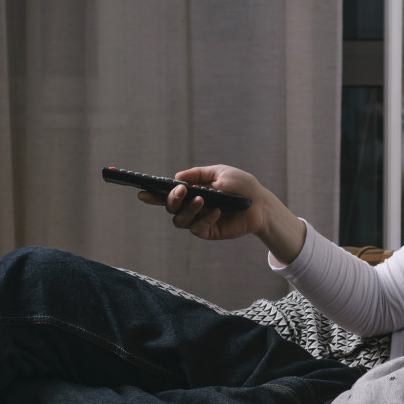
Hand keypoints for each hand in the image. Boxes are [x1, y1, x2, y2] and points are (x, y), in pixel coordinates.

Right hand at [137, 165, 266, 240]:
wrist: (261, 204)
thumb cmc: (242, 186)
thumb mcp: (220, 173)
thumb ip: (198, 175)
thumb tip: (176, 178)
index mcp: (192, 191)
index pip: (168, 193)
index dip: (153, 194)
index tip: (142, 192)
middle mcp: (192, 206)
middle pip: (170, 207)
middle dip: (172, 199)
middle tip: (181, 192)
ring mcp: (199, 219)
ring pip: (180, 220)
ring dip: (188, 209)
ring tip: (203, 200)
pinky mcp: (208, 231)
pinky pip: (197, 228)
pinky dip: (205, 219)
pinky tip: (217, 211)